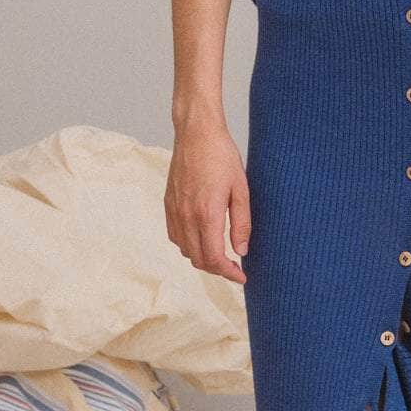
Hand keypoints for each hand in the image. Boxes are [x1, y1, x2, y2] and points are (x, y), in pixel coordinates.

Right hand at [165, 121, 250, 284]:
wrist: (196, 133)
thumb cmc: (221, 156)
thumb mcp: (241, 189)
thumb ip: (241, 223)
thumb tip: (241, 251)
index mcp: (206, 214)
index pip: (214, 258)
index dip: (228, 273)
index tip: (241, 277)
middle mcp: (186, 216)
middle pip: (198, 259)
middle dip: (217, 269)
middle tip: (234, 268)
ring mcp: (175, 211)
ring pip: (185, 250)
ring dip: (202, 258)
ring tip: (221, 254)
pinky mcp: (168, 204)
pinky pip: (175, 236)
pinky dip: (188, 245)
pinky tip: (202, 238)